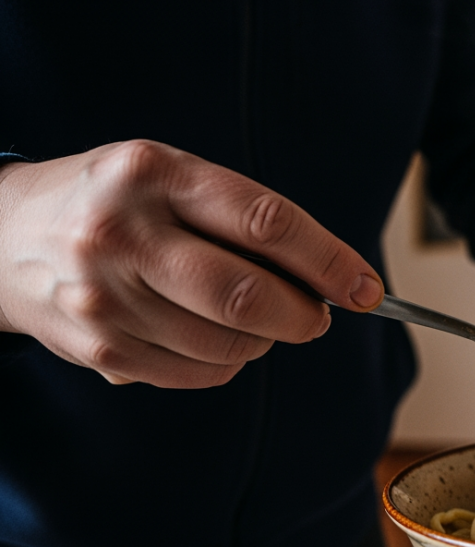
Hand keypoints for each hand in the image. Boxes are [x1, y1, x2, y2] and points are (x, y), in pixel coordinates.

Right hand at [0, 140, 384, 387]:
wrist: (2, 238)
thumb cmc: (111, 202)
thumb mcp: (168, 176)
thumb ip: (242, 217)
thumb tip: (331, 278)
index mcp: (153, 174)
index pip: (264, 223)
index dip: (328, 261)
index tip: (366, 288)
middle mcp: (122, 233)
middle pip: (246, 296)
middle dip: (303, 315)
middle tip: (318, 316)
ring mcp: (104, 296)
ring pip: (228, 345)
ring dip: (265, 340)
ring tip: (254, 319)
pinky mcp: (98, 348)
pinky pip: (198, 373)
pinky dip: (228, 363)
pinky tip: (212, 337)